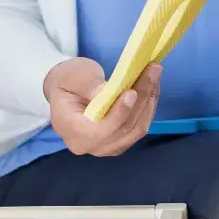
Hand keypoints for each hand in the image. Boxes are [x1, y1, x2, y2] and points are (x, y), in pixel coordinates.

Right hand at [44, 57, 160, 156]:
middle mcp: (88, 145)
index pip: (99, 130)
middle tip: (153, 70)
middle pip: (122, 129)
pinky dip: (147, 107)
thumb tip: (111, 92)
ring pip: (135, 130)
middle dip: (141, 99)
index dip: (118, 114)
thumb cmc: (65, 81)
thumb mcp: (71, 76)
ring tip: (155, 75)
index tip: (132, 91)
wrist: (64, 91)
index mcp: (70, 129)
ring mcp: (105, 147)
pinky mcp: (118, 143)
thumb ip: (90, 86)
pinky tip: (152, 87)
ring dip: (148, 102)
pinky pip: (138, 129)